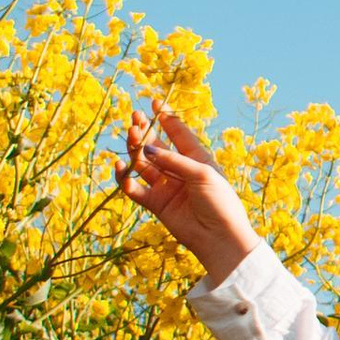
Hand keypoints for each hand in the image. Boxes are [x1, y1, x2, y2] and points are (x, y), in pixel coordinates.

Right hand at [116, 103, 256, 287]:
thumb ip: (174, 160)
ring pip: (144, 165)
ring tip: (130, 136)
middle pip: (157, 147)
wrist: (219, 236)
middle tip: (134, 118)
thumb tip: (147, 150)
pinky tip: (120, 166)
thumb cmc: (219, 202)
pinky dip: (126, 179)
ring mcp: (166, 187)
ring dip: (135, 151)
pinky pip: (135, 189)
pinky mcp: (156, 204)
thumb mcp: (202, 174)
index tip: (154, 102)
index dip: (166, 119)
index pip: (179, 134)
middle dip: (145, 133)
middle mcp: (180, 170)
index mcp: (197, 159)